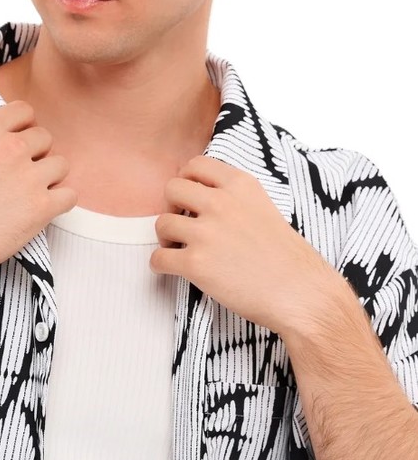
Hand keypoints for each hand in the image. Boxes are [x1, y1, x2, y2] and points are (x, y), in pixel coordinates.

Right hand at [0, 100, 76, 288]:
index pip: (25, 111)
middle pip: (46, 138)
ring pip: (62, 165)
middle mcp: (10, 147)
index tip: (15, 147)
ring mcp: (28, 176)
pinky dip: (60, 204)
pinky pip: (70, 195)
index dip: (24, 129)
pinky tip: (39, 212)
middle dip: (36, 156)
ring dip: (49, 180)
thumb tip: (21, 137)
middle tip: (17, 179)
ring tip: (26, 197)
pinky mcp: (41, 206)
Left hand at [150, 155, 337, 333]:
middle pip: (172, 188)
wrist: (302, 294)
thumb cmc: (287, 257)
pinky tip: (171, 269)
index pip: (196, 164)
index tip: (188, 196)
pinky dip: (159, 265)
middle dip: (172, 206)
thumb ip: (234, 197)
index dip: (187, 179)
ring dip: (165, 238)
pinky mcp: (196, 264)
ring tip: (178, 249)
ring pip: (161, 223)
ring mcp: (206, 233)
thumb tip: (200, 196)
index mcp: (240, 185)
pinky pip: (158, 258)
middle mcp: (221, 203)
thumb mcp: (265, 207)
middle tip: (182, 223)